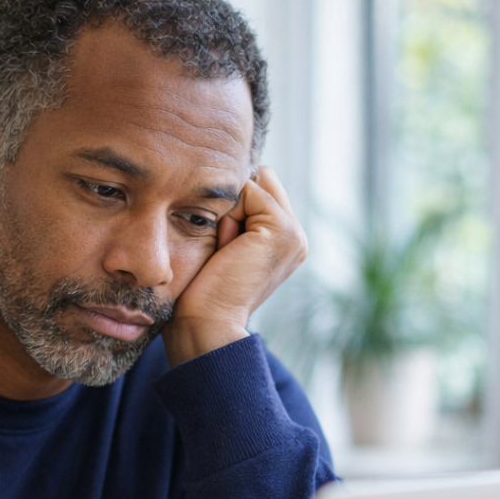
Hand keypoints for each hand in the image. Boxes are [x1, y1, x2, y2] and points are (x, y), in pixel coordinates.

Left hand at [161, 166, 306, 365]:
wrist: (206, 322)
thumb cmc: (202, 290)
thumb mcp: (224, 245)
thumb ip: (238, 216)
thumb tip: (238, 176)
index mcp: (285, 243)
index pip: (258, 191)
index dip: (232, 210)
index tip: (224, 251)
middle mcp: (296, 237)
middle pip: (258, 182)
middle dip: (234, 206)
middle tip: (225, 250)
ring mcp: (294, 234)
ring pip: (253, 185)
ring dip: (230, 212)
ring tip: (226, 251)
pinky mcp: (282, 230)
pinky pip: (248, 190)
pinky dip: (229, 215)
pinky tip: (228, 248)